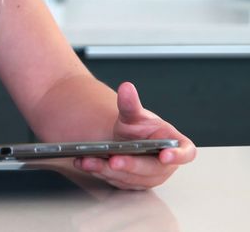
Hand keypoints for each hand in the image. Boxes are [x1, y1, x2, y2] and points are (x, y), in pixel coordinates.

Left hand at [73, 82, 195, 189]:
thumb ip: (130, 104)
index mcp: (174, 145)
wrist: (125, 139)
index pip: (185, 153)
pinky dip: (100, 173)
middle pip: (151, 170)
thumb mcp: (133, 115)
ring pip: (130, 178)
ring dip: (108, 171)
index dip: (177, 156)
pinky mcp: (131, 183)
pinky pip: (116, 181)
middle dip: (131, 166)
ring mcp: (148, 177)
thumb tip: (126, 88)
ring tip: (89, 161)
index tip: (165, 156)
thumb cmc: (138, 129)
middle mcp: (164, 166)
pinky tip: (85, 164)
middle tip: (114, 161)